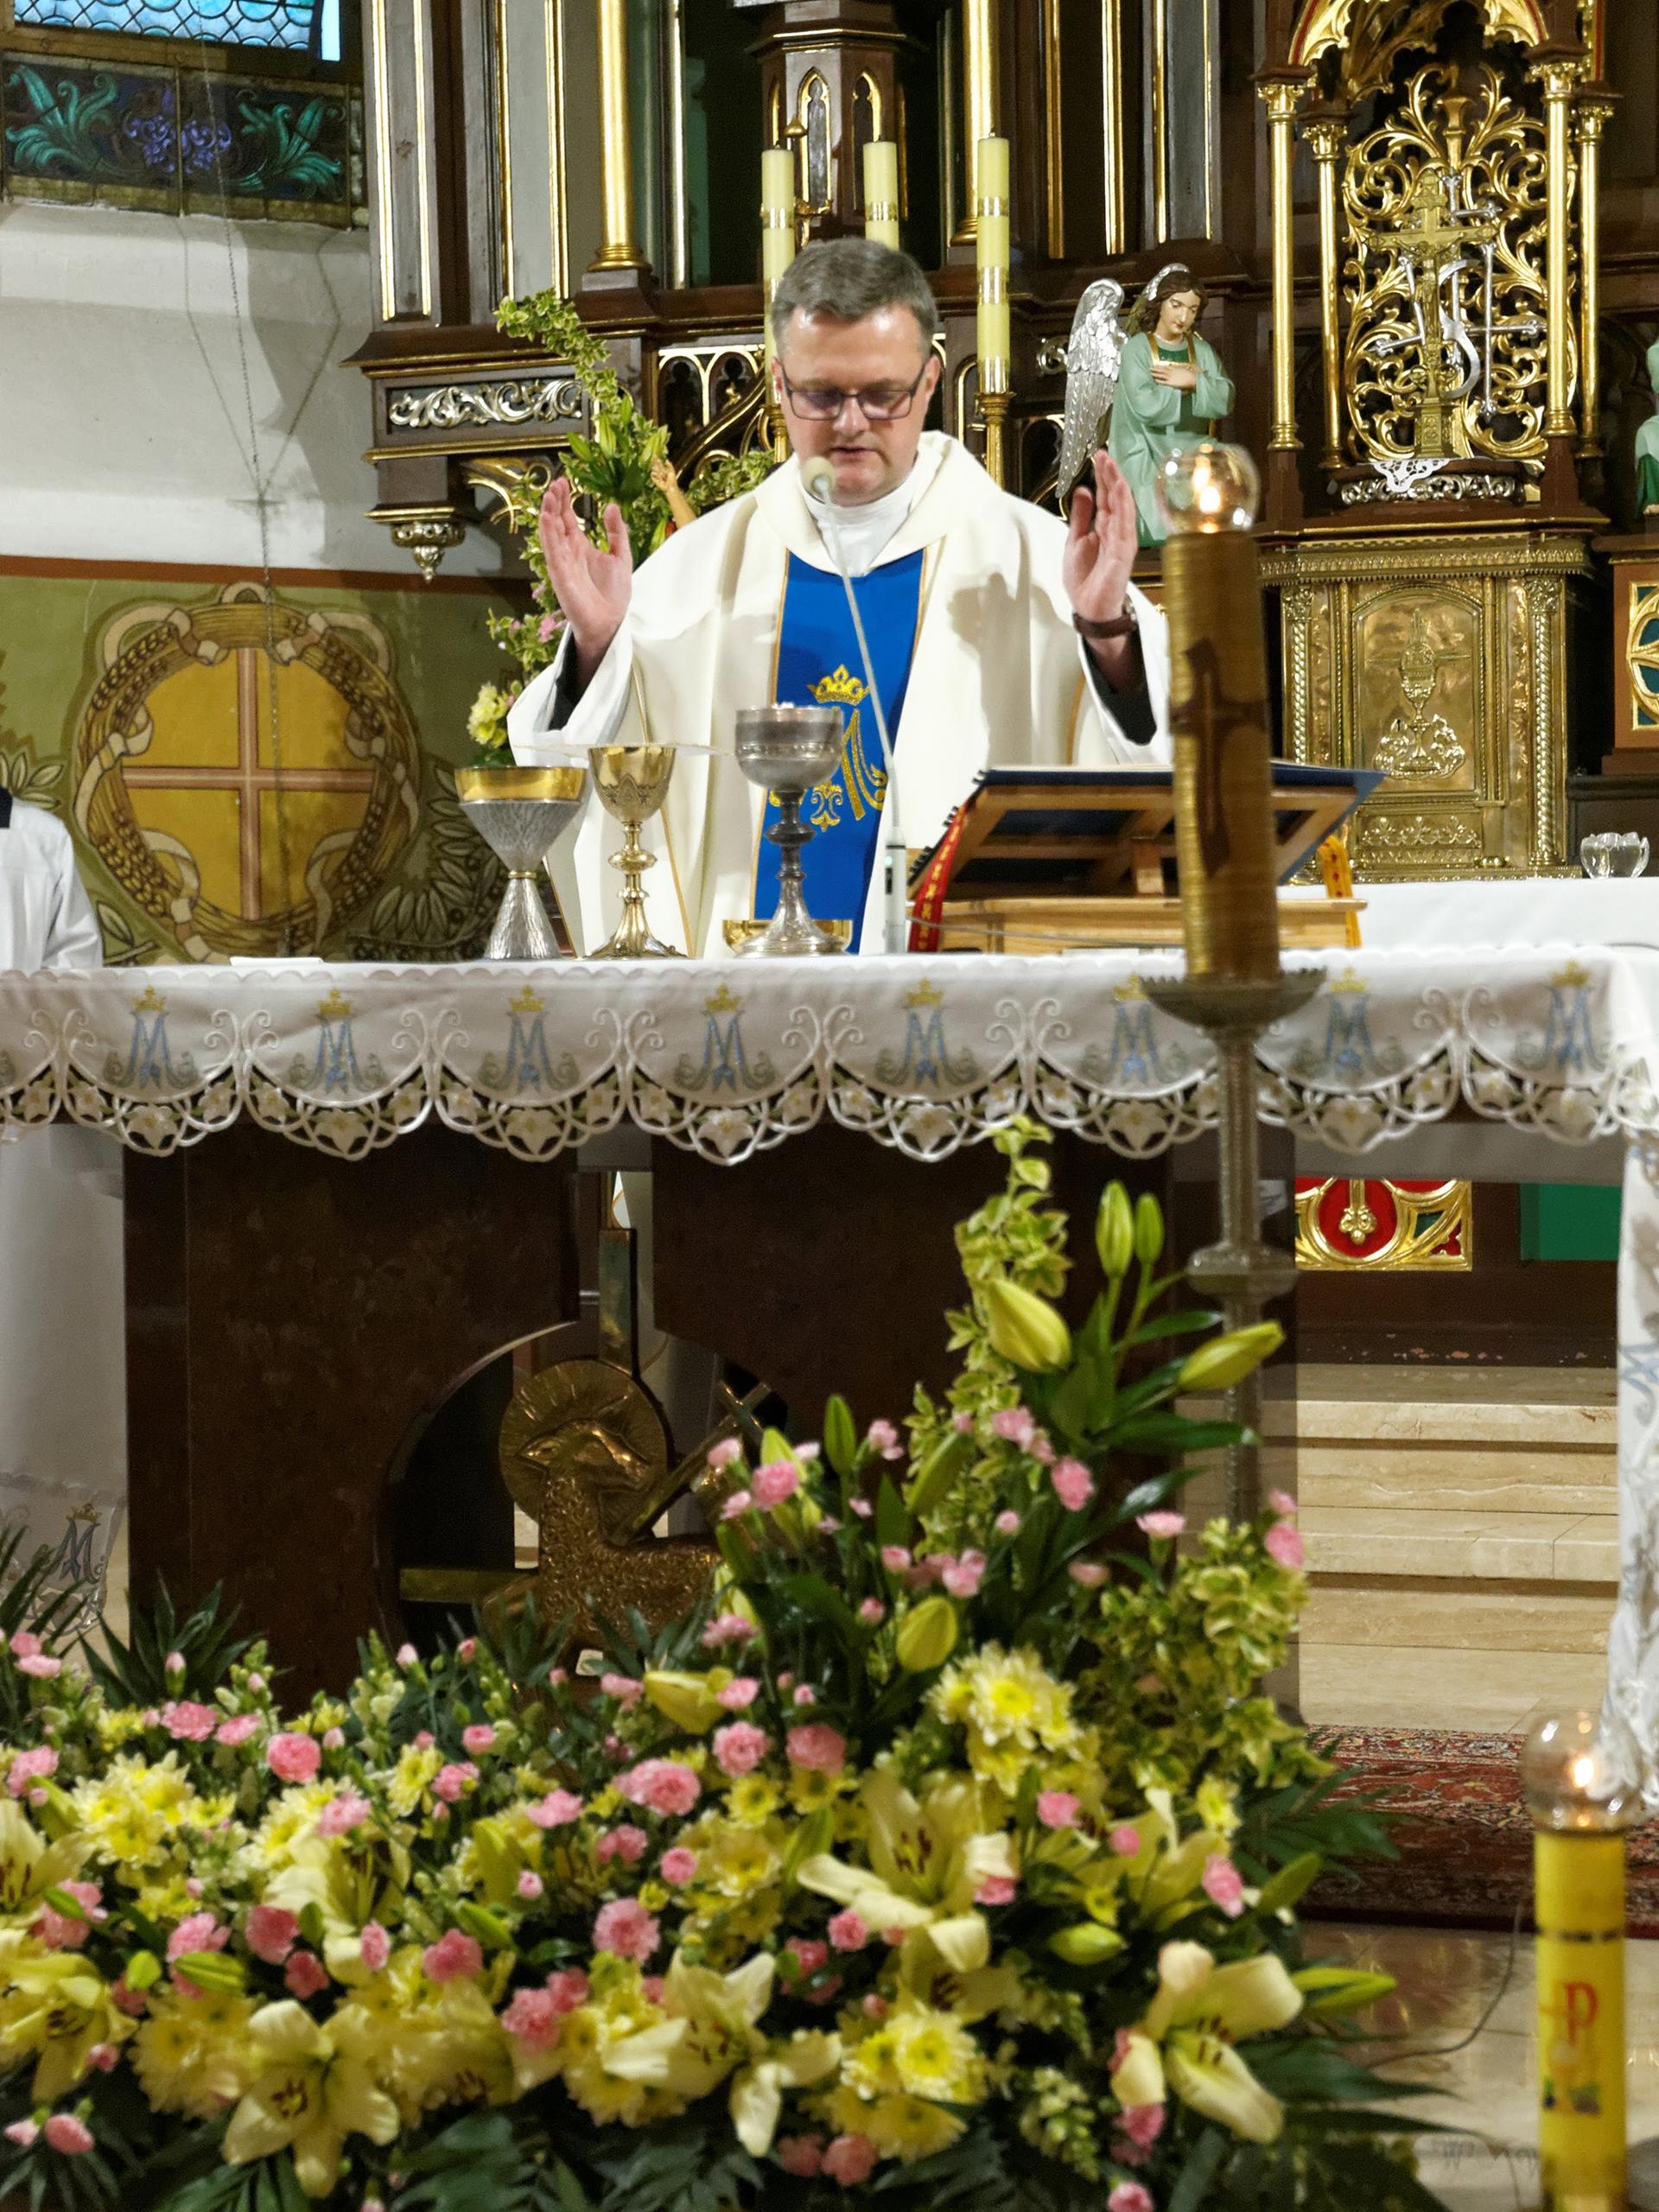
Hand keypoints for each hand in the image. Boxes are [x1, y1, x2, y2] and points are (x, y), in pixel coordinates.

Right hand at [537, 477, 632, 687]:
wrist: (610, 623)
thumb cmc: (613, 595)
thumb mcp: (622, 557)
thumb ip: (617, 532)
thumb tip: (612, 505)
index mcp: (581, 547)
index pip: (568, 519)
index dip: (565, 500)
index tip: (564, 481)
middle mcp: (568, 553)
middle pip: (557, 522)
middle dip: (554, 502)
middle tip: (555, 483)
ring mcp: (562, 563)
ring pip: (551, 534)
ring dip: (548, 514)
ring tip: (548, 495)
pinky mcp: (560, 575)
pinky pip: (552, 551)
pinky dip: (548, 534)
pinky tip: (547, 518)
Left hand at [1064, 451, 1141, 691]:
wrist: (1089, 608)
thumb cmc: (1085, 579)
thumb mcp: (1075, 541)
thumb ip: (1080, 517)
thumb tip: (1082, 490)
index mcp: (1104, 527)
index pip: (1106, 496)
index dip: (1102, 476)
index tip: (1097, 456)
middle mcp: (1116, 531)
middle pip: (1116, 497)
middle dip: (1110, 474)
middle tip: (1103, 453)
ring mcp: (1122, 541)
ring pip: (1123, 507)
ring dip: (1118, 485)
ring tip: (1111, 465)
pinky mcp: (1123, 553)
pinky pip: (1125, 526)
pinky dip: (1123, 507)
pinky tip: (1120, 490)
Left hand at [1150, 360, 1198, 390]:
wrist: (1193, 378)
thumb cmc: (1191, 376)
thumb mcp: (1185, 370)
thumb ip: (1181, 370)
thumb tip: (1179, 370)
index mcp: (1176, 368)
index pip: (1166, 366)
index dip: (1161, 366)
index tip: (1156, 365)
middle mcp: (1172, 371)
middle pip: (1162, 369)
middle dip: (1156, 368)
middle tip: (1150, 368)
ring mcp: (1171, 377)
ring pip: (1161, 374)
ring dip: (1155, 373)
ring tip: (1150, 372)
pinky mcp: (1171, 382)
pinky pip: (1163, 381)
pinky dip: (1158, 380)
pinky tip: (1154, 379)